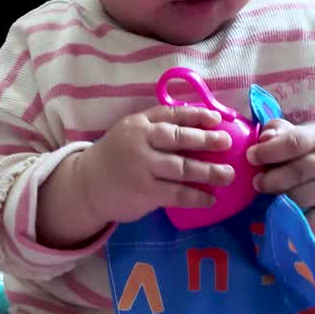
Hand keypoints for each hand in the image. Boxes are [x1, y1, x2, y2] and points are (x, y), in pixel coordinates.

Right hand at [76, 105, 235, 224]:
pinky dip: (196, 196)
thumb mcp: (130, 132)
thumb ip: (156, 126)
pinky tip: (210, 199)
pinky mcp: (144, 192)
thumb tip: (200, 126)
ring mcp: (141, 168)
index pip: (171, 114)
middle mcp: (139, 142)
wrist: (87, 185)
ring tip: (228, 175)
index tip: (217, 119)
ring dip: (208, 171)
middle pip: (178, 139)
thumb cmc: (116, 156)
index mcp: (139, 124)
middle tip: (227, 143)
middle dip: (206, 140)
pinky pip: (176, 193)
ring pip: (181, 168)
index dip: (196, 115)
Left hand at [247, 119, 314, 235]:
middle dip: (271, 180)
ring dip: (281, 200)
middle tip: (257, 184)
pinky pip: (309, 220)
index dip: (268, 151)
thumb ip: (276, 133)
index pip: (294, 143)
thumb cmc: (305, 156)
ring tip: (275, 198)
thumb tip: (265, 137)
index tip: (250, 157)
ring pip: (301, 197)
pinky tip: (287, 215)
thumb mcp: (294, 138)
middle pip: (297, 172)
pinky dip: (293, 220)